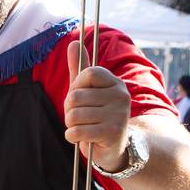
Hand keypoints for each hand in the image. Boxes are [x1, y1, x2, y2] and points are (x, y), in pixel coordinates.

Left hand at [63, 40, 129, 171]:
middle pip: (75, 96)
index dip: (76, 86)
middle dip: (69, 109)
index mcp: (115, 83)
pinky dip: (73, 136)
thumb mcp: (87, 90)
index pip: (87, 73)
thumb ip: (79, 68)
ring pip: (73, 115)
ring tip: (84, 126)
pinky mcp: (111, 133)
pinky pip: (76, 131)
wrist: (113, 146)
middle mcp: (120, 96)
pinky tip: (84, 137)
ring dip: (71, 124)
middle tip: (82, 116)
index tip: (81, 95)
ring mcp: (118, 115)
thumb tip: (73, 42)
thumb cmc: (97, 114)